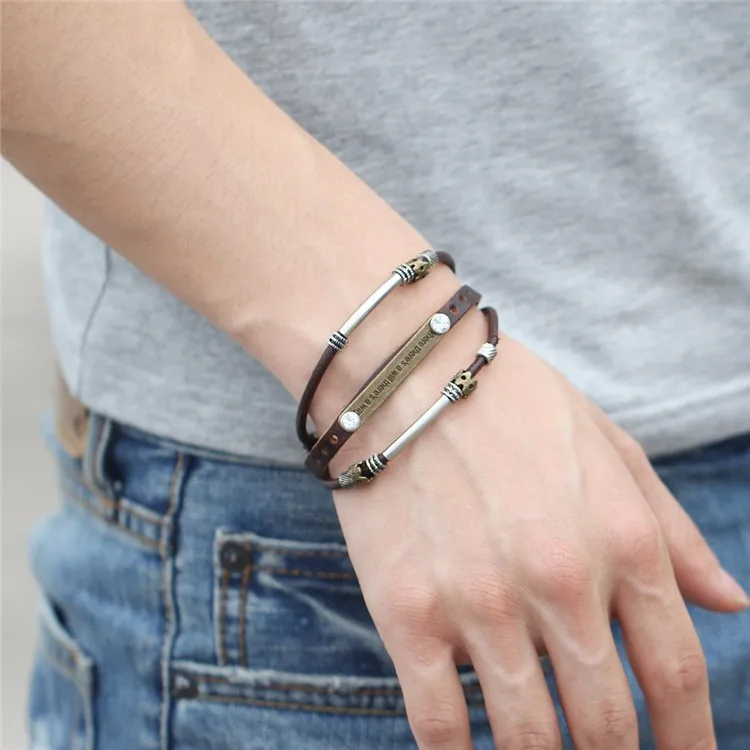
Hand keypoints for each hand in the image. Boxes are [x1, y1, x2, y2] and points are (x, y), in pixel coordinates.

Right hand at [327, 314, 746, 748]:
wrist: (403, 371)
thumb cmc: (511, 402)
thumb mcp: (609, 445)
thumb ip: (673, 530)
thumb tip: (731, 605)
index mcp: (622, 540)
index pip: (678, 675)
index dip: (692, 740)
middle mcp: (560, 583)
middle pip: (608, 725)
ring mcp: (481, 604)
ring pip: (527, 739)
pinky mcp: (407, 612)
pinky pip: (440, 724)